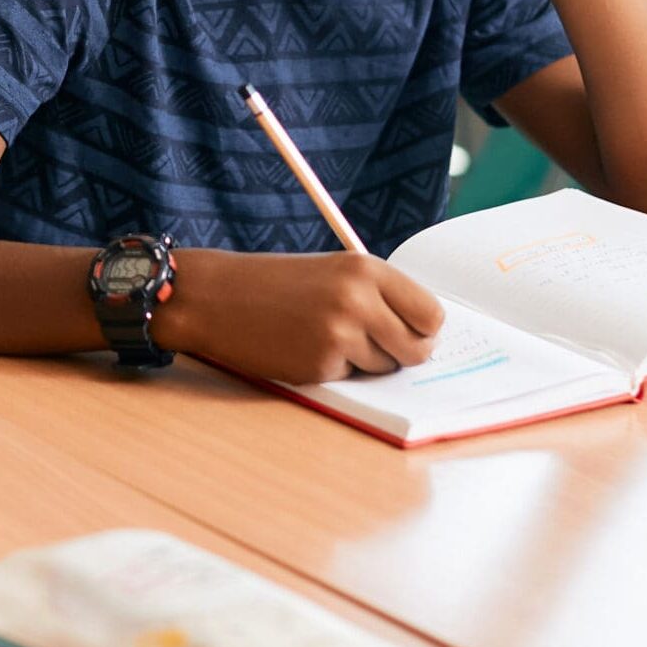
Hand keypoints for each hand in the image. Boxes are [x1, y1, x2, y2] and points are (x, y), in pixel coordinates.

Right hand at [158, 248, 445, 383]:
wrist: (213, 297)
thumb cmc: (273, 285)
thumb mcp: (332, 272)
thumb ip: (377, 296)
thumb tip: (423, 336)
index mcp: (365, 268)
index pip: (432, 314)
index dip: (423, 329)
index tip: (408, 331)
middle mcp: (358, 299)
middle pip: (418, 348)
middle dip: (402, 354)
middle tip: (373, 345)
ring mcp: (339, 334)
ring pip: (385, 367)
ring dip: (365, 363)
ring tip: (324, 338)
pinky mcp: (319, 365)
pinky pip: (350, 378)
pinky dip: (334, 371)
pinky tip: (303, 349)